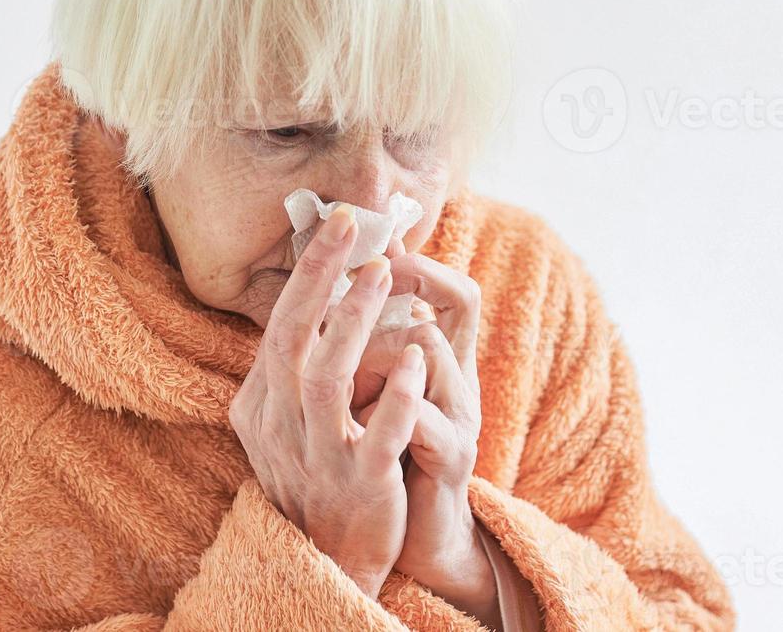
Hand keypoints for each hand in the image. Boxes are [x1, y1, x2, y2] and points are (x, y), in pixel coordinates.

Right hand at [228, 205, 427, 598]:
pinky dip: (395, 395)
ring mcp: (318, 456)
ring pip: (326, 377)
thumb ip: (297, 366)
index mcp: (263, 405)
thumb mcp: (292, 420)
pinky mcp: (359, 486)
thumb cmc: (320, 476)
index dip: (309, 274)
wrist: (332, 562)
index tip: (338, 224)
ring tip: (382, 275)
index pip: (281, 326)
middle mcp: (281, 425)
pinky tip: (419, 358)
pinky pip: (375, 435)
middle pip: (292, 337)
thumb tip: (319, 294)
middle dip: (319, 276)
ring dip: (353, 322)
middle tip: (349, 224)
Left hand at [353, 253, 499, 625]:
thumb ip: (362, 351)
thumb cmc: (392, 460)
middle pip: (459, 301)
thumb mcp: (379, 398)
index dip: (416, 258)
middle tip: (368, 255)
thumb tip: (322, 297)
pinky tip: (373, 386)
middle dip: (410, 271)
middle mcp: (457, 380)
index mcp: (439, 362)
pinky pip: (425, 422)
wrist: (422, 543)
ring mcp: (459, 419)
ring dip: (385, 333)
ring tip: (354, 314)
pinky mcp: (450, 462)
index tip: (370, 239)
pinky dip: (399, 401)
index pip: (455, 288)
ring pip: (432, 350)